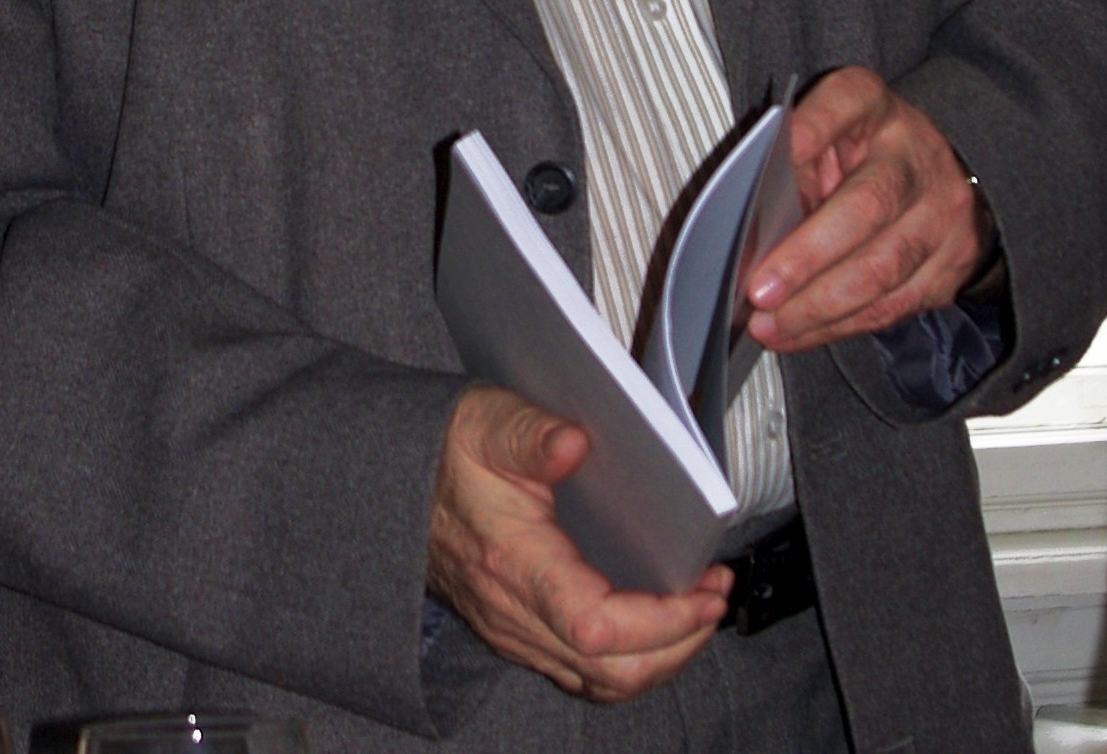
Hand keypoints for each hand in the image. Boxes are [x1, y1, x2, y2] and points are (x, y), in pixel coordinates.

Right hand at [426, 384, 730, 699]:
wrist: (391, 481)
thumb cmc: (445, 451)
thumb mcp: (487, 423)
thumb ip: (532, 433)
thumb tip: (575, 444)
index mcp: (513, 564)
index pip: (598, 627)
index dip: (663, 621)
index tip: (705, 589)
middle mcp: (513, 613)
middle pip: (610, 673)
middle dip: (679, 644)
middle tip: (715, 596)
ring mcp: (513, 629)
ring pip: (599, 682)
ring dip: (659, 656)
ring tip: (695, 609)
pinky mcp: (517, 630)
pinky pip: (582, 671)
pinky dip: (629, 656)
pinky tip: (651, 619)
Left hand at [745, 66, 992, 350]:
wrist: (943, 176)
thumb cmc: (862, 153)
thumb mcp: (829, 134)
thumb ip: (796, 163)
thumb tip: (758, 229)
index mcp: (875, 108)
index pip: (848, 101)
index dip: (817, 124)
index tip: (785, 146)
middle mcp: (916, 157)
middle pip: (867, 206)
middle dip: (808, 256)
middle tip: (760, 291)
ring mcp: (942, 215)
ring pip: (883, 270)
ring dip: (818, 306)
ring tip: (771, 325)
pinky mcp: (950, 268)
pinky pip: (892, 306)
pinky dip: (839, 325)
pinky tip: (801, 333)